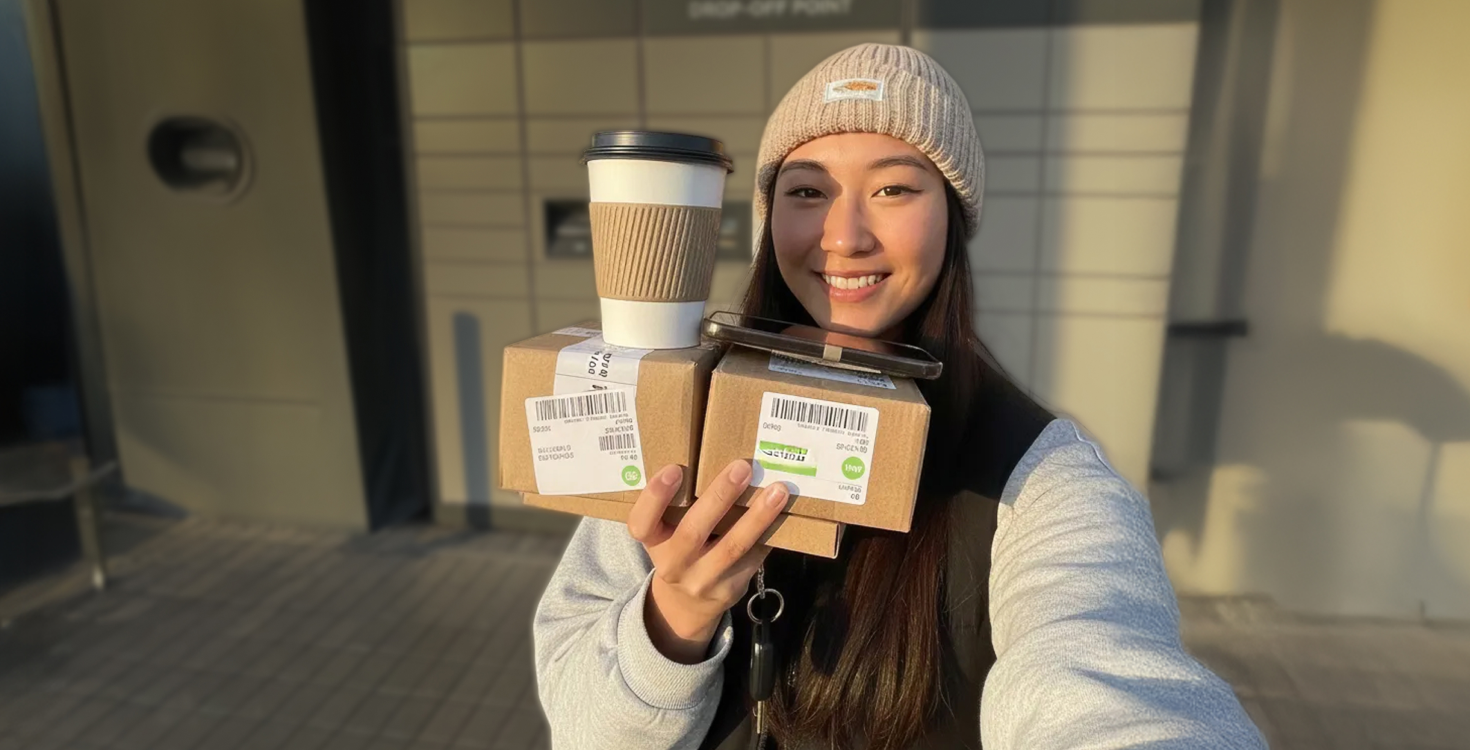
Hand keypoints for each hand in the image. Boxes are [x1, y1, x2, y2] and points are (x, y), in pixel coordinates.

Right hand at [628, 460, 790, 663]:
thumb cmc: (679, 549)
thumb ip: (680, 506)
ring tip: (777, 491)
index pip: (642, 523)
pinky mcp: (730, 588)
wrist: (687, 604)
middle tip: (742, 467)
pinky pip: (753, 557)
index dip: (655, 497)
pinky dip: (769, 533)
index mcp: (653, 542)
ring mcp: (702, 580)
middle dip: (719, 496)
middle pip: (693, 531)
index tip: (673, 469)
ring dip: (757, 516)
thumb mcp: (666, 533)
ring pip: (732, 546)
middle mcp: (673, 564)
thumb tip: (719, 457)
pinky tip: (784, 514)